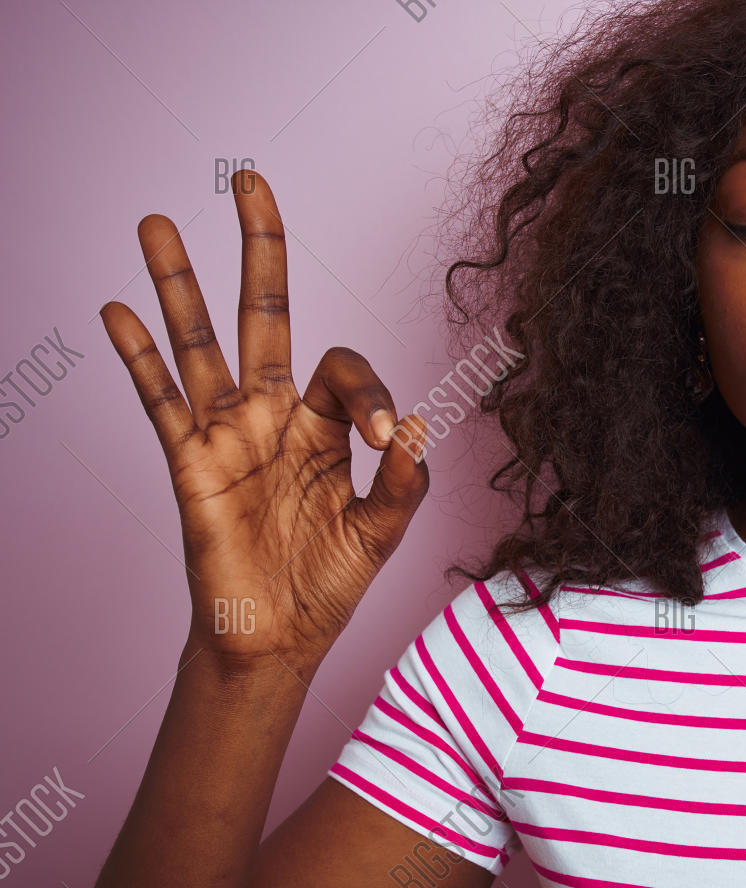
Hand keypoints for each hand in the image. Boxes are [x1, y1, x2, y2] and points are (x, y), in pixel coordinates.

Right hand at [102, 169, 429, 668]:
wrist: (278, 636)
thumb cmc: (329, 582)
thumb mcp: (383, 531)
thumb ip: (404, 483)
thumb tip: (417, 429)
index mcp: (326, 427)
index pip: (344, 370)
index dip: (371, 393)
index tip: (387, 442)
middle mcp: (274, 416)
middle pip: (264, 315)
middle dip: (259, 250)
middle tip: (250, 181)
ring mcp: (227, 433)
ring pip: (200, 344)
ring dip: (179, 284)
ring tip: (158, 222)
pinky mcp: (190, 463)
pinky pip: (159, 402)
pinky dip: (139, 358)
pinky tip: (118, 310)